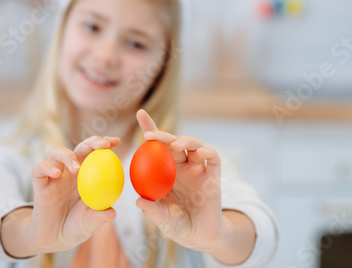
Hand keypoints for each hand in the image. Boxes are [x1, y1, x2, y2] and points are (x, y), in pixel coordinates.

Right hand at [28, 135, 120, 251]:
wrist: (53, 240)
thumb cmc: (75, 227)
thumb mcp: (89, 224)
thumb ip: (98, 217)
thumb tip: (112, 213)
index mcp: (86, 176)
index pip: (95, 154)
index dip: (104, 144)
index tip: (116, 142)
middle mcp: (70, 173)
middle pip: (79, 148)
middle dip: (92, 142)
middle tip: (102, 146)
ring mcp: (54, 177)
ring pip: (56, 152)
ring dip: (67, 155)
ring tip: (76, 168)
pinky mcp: (40, 184)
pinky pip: (39, 169)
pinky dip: (47, 167)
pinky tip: (56, 174)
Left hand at [135, 109, 224, 251]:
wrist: (201, 237)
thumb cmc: (177, 225)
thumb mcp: (163, 219)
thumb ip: (153, 211)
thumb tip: (138, 201)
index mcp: (166, 171)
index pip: (157, 145)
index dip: (150, 128)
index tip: (140, 113)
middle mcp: (181, 166)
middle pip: (173, 142)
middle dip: (163, 135)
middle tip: (151, 136)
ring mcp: (198, 170)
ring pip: (194, 145)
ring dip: (185, 140)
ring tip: (175, 144)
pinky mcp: (213, 177)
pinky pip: (213, 159)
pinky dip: (208, 152)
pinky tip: (201, 152)